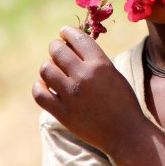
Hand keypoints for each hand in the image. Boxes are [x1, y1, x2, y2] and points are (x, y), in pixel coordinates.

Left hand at [32, 26, 146, 155]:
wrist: (125, 133)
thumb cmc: (123, 101)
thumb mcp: (113, 74)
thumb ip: (94, 60)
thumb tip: (71, 46)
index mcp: (100, 64)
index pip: (77, 38)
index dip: (67, 32)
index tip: (64, 33)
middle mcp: (84, 76)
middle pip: (57, 50)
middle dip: (55, 47)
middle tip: (57, 51)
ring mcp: (71, 95)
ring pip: (46, 69)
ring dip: (48, 66)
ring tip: (53, 70)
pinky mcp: (62, 113)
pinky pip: (39, 93)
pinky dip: (39, 86)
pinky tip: (45, 86)